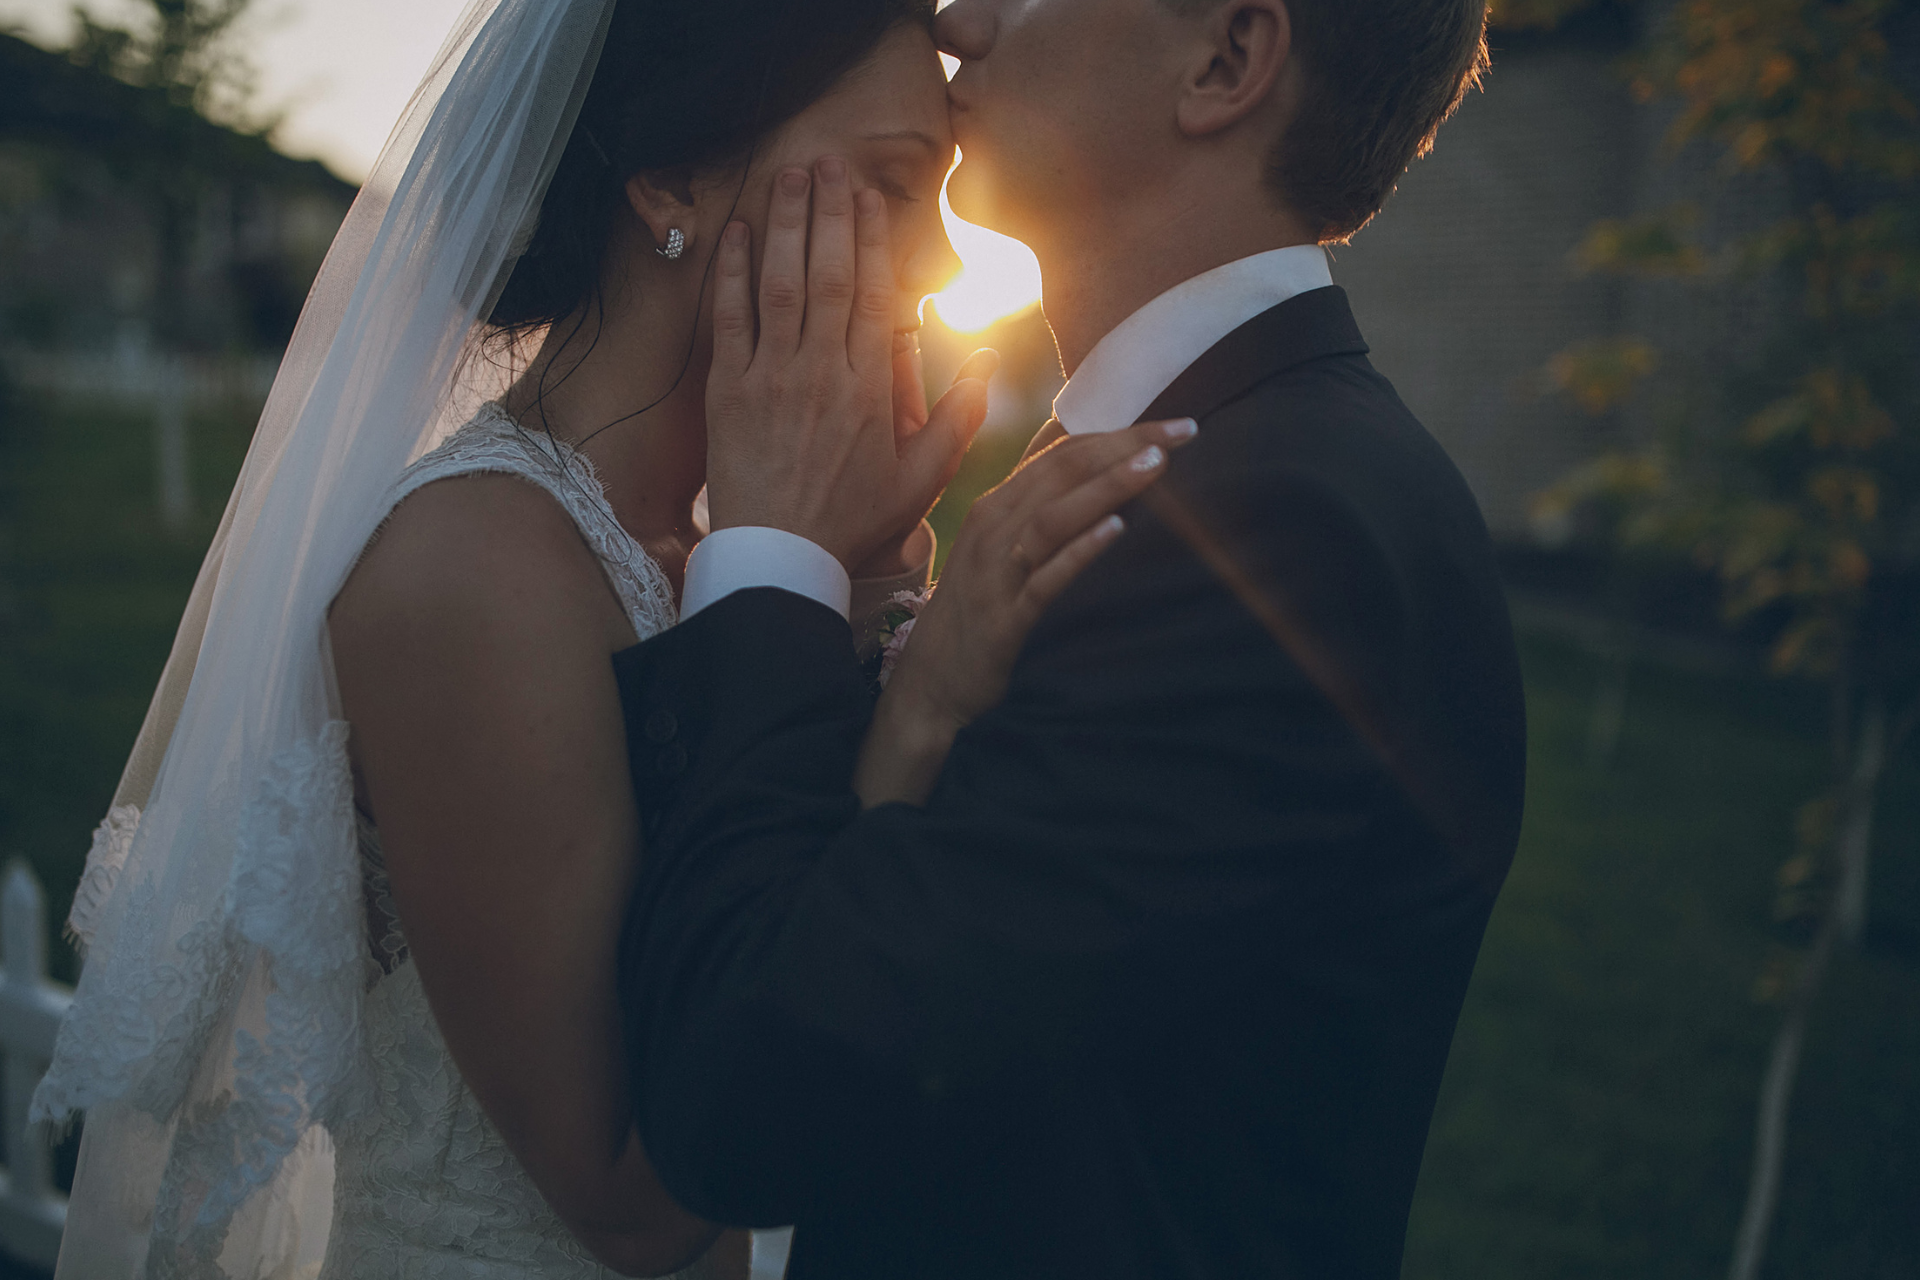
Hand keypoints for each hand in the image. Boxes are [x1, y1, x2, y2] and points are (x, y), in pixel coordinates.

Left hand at [704, 157, 991, 570]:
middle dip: (830, 212)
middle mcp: (821, 371)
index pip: (875, 294)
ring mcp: (772, 377)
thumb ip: (959, 417)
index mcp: (870, 388)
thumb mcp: (921, 479)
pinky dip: (733, 273)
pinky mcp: (728, 390)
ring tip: (789, 176)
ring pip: (782, 284)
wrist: (780, 558)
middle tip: (827, 162)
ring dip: (786, 225)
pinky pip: (730, 319)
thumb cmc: (852, 522)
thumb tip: (991, 359)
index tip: (868, 195)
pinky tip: (738, 233)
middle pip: (830, 273)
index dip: (872, 238)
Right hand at [855, 416, 1199, 807]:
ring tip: (1156, 465)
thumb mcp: (1001, 552)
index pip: (1062, 453)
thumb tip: (1090, 478)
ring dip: (1107, 485)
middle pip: (1063, 471)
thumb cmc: (973, 613)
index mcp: (997, 506)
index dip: (1117, 433)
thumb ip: (1039, 512)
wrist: (928, 684)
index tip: (1171, 425)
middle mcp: (993, 527)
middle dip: (1124, 446)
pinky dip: (1080, 549)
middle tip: (1182, 430)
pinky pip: (1045, 576)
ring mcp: (996, 571)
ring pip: (1054, 514)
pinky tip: (1117, 529)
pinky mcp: (1004, 617)